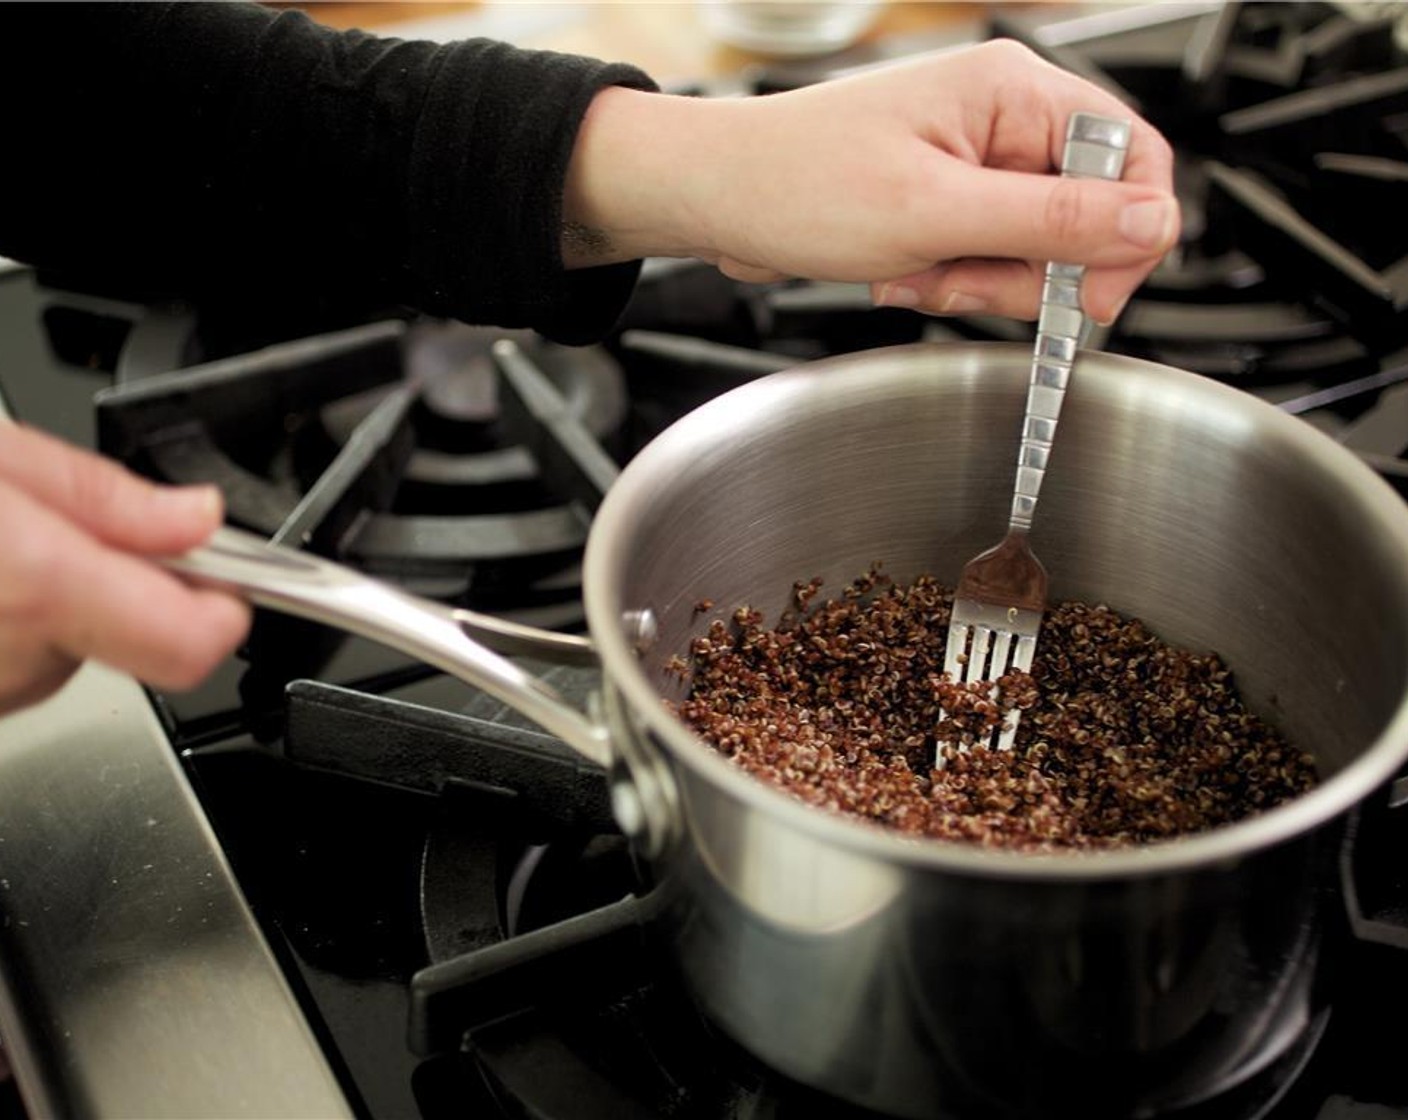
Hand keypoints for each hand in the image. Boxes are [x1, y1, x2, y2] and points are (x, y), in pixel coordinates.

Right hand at [0, 423, 249, 714]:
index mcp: (38, 588)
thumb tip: (198, 516)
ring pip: (78, 648)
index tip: (232, 576)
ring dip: (62, 602)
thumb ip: (101, 495)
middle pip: (136, 632)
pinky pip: (23, 665)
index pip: (192, 644)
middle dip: (119, 577)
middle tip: (57, 526)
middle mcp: (17, 663)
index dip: (226, 608)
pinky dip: (14, 627)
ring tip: (5, 549)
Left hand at [563, 39, 1176, 323]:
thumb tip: (1153, 222)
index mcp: (1014, 93)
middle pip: (1082, 217)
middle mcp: (1002, 120)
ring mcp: (973, 164)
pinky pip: (983, 260)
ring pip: (1030, 251)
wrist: (717, 198)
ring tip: (913, 270)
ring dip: (976, 282)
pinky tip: (898, 272)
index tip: (1087, 296)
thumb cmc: (797, 182)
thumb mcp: (934, 213)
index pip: (1133, 158)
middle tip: (964, 280)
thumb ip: (1052, 221)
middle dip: (1025, 270)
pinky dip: (947, 282)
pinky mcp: (945, 202)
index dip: (1124, 236)